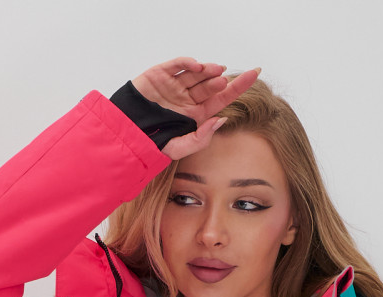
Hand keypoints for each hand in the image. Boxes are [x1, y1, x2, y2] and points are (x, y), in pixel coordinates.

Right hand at [131, 57, 261, 159]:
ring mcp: (175, 85)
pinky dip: (188, 63)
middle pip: (211, 84)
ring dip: (209, 70)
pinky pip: (178, 65)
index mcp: (196, 114)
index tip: (256, 73)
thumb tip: (222, 120)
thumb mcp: (179, 148)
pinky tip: (197, 66)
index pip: (222, 98)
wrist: (126, 137)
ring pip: (197, 73)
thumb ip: (201, 138)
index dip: (239, 86)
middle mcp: (187, 98)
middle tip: (228, 80)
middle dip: (222, 80)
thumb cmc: (151, 144)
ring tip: (217, 71)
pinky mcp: (160, 74)